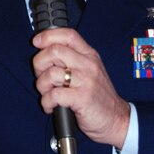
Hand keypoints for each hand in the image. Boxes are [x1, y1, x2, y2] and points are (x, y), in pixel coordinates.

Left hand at [32, 27, 129, 149]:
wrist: (117, 119)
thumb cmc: (98, 96)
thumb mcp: (90, 71)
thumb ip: (73, 59)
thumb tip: (46, 51)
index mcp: (89, 55)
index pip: (68, 34)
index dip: (48, 35)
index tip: (37, 41)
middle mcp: (88, 65)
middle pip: (55, 51)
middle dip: (39, 62)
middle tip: (41, 75)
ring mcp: (85, 81)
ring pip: (51, 73)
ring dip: (41, 85)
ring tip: (47, 94)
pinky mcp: (82, 98)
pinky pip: (54, 95)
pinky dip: (46, 102)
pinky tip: (50, 106)